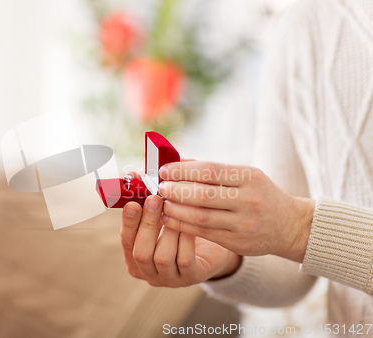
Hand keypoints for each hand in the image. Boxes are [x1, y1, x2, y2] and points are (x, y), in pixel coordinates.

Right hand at [121, 195, 240, 286]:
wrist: (213, 241)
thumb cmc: (180, 225)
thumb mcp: (161, 213)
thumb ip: (146, 196)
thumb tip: (133, 176)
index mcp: (135, 257)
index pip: (126, 240)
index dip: (128, 222)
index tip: (132, 203)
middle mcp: (149, 272)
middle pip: (141, 252)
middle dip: (147, 223)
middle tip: (155, 199)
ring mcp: (169, 279)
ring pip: (163, 256)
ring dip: (169, 228)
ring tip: (176, 208)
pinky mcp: (191, 278)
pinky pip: (185, 259)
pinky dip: (186, 238)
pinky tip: (191, 222)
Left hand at [158, 161, 314, 261]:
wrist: (290, 225)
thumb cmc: (259, 194)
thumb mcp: (246, 176)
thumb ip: (214, 170)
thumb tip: (176, 162)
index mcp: (251, 177)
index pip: (210, 170)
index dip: (183, 170)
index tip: (165, 170)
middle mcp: (250, 200)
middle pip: (203, 195)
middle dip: (176, 190)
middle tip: (160, 188)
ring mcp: (244, 224)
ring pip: (201, 217)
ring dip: (175, 209)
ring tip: (162, 203)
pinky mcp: (238, 243)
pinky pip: (204, 233)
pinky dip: (182, 226)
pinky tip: (170, 219)